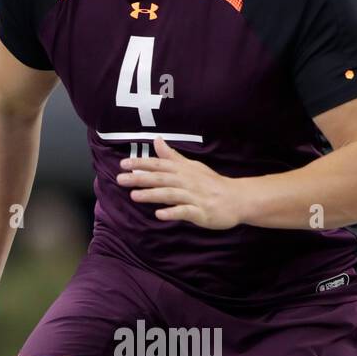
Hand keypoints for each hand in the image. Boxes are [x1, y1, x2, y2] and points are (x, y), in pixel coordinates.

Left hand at [117, 135, 244, 229]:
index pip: (160, 164)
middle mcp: (187, 181)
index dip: (141, 163)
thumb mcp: (192, 166)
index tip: (123, 164)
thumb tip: (157, 141)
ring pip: (171, 194)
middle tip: (120, 179)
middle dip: (141, 178)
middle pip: (161, 178)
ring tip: (134, 196)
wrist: (236, 198)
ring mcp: (194, 197)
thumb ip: (172, 156)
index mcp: (184, 170)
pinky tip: (160, 214)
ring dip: (152, 194)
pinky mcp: (201, 212)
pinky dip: (173, 212)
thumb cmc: (211, 183)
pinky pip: (186, 212)